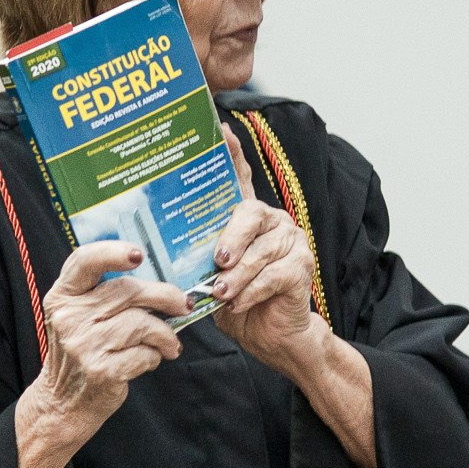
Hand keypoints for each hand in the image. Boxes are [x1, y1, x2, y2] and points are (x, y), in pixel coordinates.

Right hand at [15, 240, 187, 467]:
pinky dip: (155, 356)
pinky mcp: (101, 370)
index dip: (113, 252)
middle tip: (183, 304)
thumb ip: (105, 293)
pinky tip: (150, 359)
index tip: (139, 255)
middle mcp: (70, 317)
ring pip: (142, 323)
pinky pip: (145, 354)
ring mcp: (84, 345)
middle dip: (165, 296)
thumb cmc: (81, 351)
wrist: (63, 401)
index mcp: (63, 296)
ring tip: (170, 344)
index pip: (84, 261)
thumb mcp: (79, 316)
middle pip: (128, 291)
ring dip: (165, 334)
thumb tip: (161, 281)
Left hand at [211, 127, 326, 378]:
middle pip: (251, 214)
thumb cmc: (236, 302)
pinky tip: (239, 303)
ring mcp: (291, 241)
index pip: (239, 178)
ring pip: (261, 251)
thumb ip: (200, 255)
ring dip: (238, 275)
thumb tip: (165, 246)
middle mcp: (272, 221)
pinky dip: (253, 291)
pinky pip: (275, 275)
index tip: (221, 131)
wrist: (270, 336)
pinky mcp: (303, 267)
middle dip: (231, 237)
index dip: (232, 153)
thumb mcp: (210, 276)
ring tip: (221, 293)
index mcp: (248, 218)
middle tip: (217, 260)